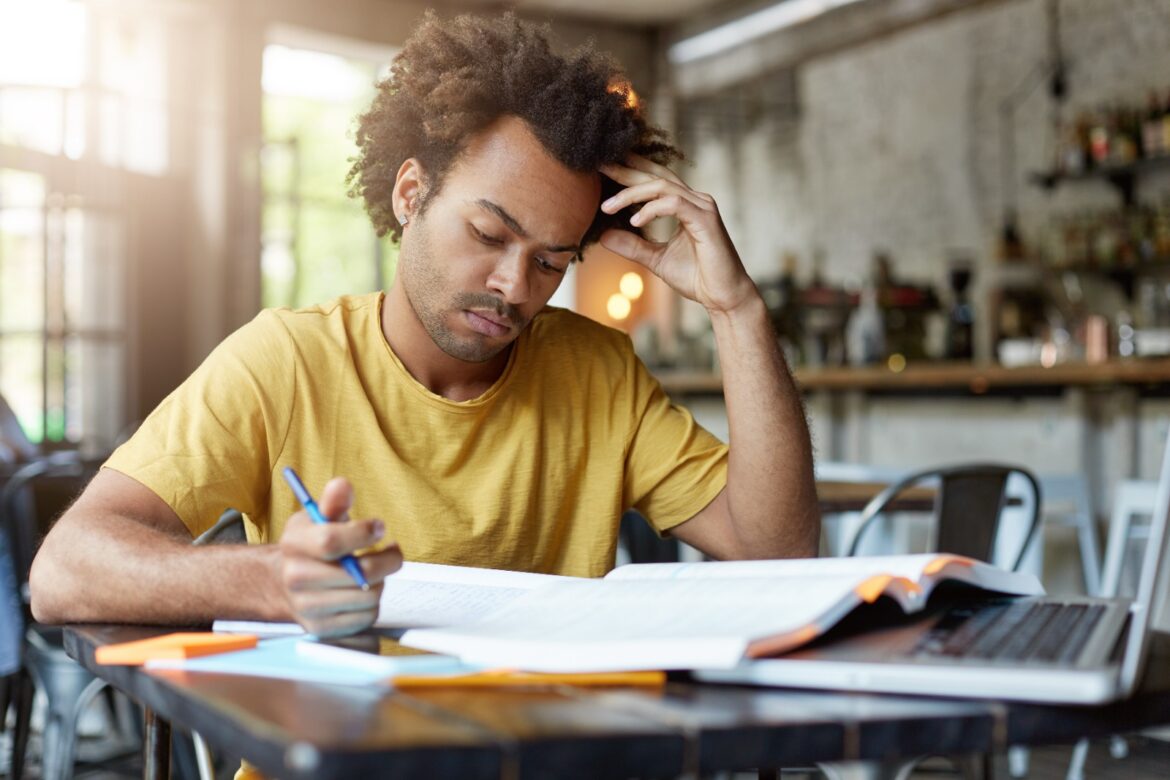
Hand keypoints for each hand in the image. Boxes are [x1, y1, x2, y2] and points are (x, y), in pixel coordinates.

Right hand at [277, 477, 402, 636]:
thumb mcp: (317, 517)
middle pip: (357, 573)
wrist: (285, 583)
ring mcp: (307, 607)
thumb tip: (342, 485)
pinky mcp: (321, 628)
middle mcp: (295, 578)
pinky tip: (364, 591)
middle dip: (386, 560)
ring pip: (367, 597)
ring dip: (381, 582)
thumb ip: (333, 502)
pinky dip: (372, 604)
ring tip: (375, 570)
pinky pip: (365, 618)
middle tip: (393, 552)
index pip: (331, 541)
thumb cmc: (310, 545)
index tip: (378, 528)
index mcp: (294, 544)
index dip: (363, 533)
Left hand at [598, 155, 756, 313]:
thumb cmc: (696, 277)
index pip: (655, 179)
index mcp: (685, 204)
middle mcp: (695, 200)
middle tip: (600, 167)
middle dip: (626, 170)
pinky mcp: (705, 220)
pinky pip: (673, 204)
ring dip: (632, 193)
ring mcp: (702, 207)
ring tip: (608, 206)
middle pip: (656, 175)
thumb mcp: (655, 259)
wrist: (722, 296)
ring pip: (662, 186)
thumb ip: (633, 245)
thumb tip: (604, 235)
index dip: (630, 171)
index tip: (604, 168)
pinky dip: (651, 210)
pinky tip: (634, 221)